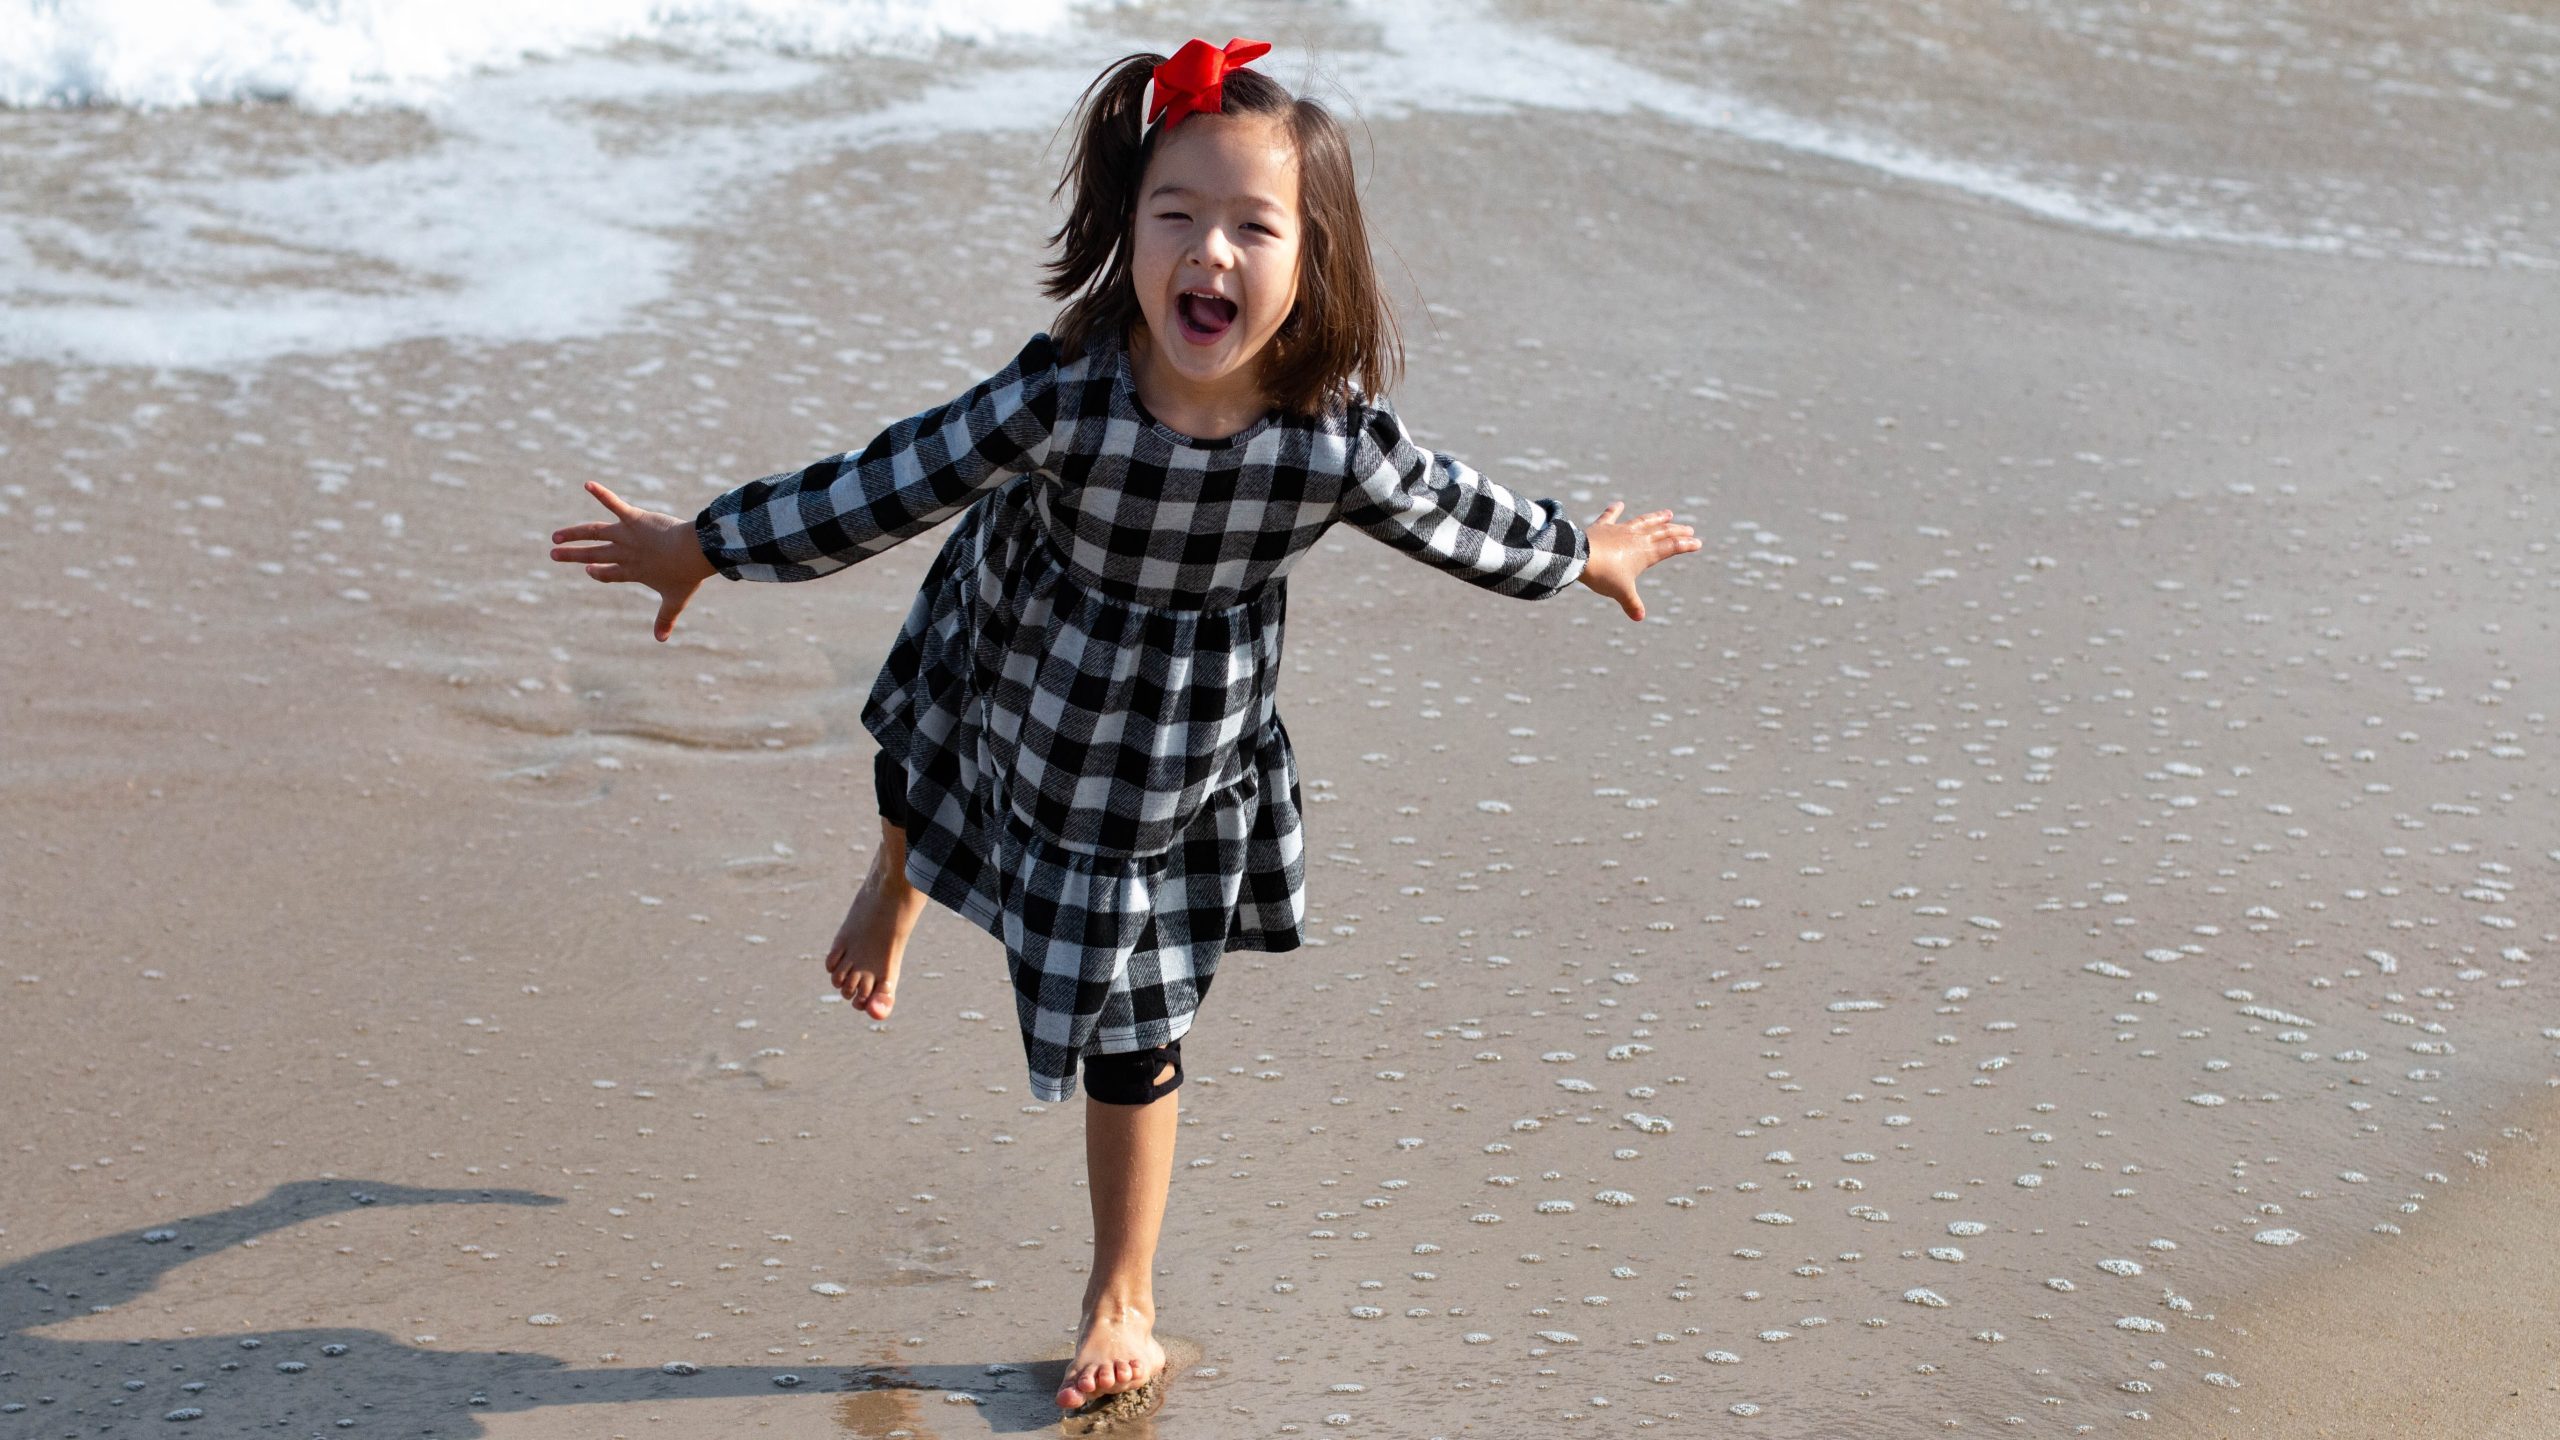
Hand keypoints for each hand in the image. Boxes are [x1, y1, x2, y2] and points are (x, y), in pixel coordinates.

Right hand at [548, 481, 718, 640]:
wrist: (694, 553)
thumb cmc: (687, 575)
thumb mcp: (676, 600)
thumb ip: (666, 618)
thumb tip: (661, 640)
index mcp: (634, 571)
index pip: (610, 573)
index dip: (599, 573)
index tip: (589, 570)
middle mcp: (625, 553)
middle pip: (594, 555)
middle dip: (573, 555)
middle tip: (553, 554)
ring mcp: (627, 535)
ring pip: (594, 533)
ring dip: (574, 534)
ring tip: (557, 536)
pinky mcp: (634, 518)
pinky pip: (614, 504)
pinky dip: (601, 494)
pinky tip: (588, 484)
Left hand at [1578, 501, 1700, 621]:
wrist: (1580, 557)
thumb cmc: (1605, 575)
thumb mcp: (1621, 592)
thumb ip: (1631, 604)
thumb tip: (1639, 618)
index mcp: (1645, 553)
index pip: (1671, 547)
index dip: (1685, 545)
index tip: (1697, 543)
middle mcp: (1636, 538)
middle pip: (1661, 532)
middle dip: (1676, 531)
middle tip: (1689, 529)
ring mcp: (1620, 530)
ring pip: (1643, 522)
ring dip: (1656, 518)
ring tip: (1668, 513)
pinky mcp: (1603, 527)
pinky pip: (1610, 516)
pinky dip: (1615, 510)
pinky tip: (1620, 504)